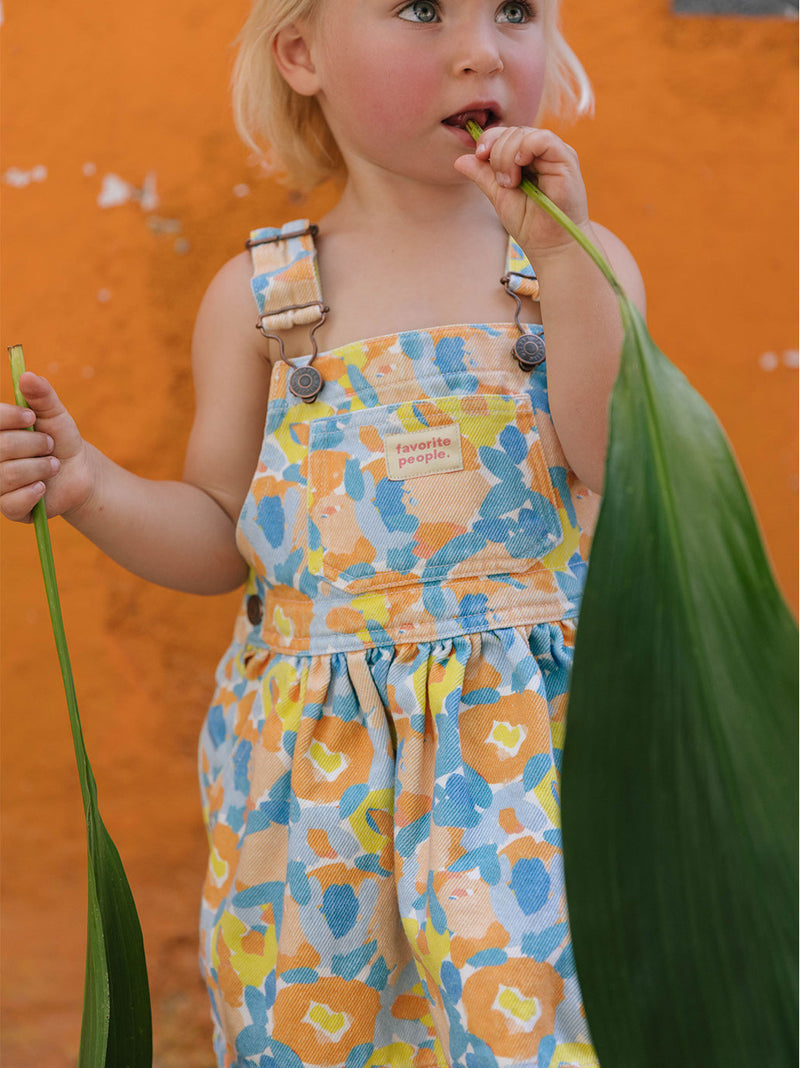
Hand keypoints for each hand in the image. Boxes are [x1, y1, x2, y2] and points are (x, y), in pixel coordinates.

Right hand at [0, 372, 93, 521]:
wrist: (79, 471)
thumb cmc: (60, 439)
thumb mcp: (55, 414)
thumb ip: (42, 396)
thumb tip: (28, 376)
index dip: (9, 417)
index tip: (31, 418)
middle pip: (0, 448)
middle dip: (34, 444)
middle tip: (49, 445)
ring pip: (7, 475)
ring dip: (39, 468)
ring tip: (52, 466)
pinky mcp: (9, 510)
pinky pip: (12, 503)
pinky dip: (33, 493)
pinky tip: (43, 488)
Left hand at [454, 125, 589, 257]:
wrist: (549, 246)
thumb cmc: (529, 224)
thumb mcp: (499, 196)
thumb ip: (483, 176)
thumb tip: (459, 160)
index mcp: (527, 157)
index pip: (505, 134)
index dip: (488, 140)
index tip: (479, 157)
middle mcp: (543, 152)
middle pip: (512, 131)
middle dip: (497, 153)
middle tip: (501, 183)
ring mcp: (555, 154)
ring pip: (524, 133)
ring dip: (508, 155)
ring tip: (510, 183)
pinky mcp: (566, 160)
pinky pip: (544, 139)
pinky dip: (526, 147)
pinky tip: (520, 166)